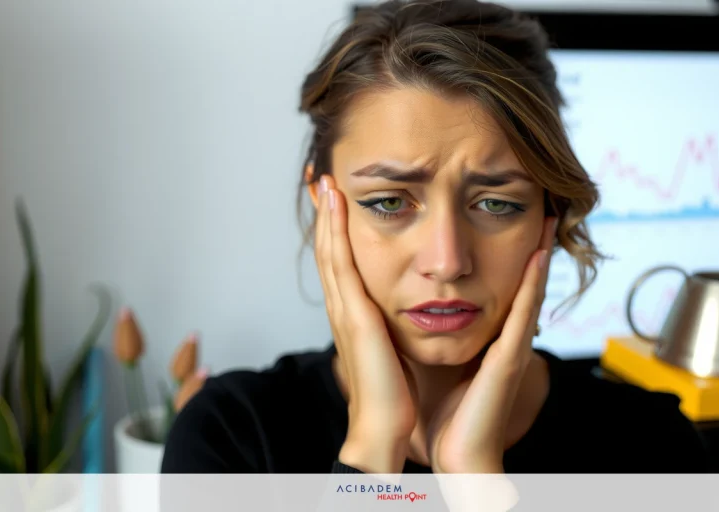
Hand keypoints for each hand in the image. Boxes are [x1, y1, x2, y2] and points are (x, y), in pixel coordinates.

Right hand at [314, 175, 417, 472]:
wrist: (382, 426)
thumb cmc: (392, 395)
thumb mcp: (390, 351)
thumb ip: (388, 329)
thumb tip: (398, 316)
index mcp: (353, 316)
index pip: (340, 264)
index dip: (335, 231)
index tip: (335, 200)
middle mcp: (342, 308)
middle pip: (328, 251)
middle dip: (324, 214)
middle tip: (321, 178)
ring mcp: (343, 310)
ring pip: (330, 250)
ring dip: (326, 214)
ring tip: (324, 181)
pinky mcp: (352, 315)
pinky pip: (340, 262)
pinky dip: (335, 230)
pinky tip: (336, 204)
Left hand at [427, 216, 557, 472]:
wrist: (459, 458)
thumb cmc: (448, 418)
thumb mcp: (443, 366)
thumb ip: (441, 340)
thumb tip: (421, 315)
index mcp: (489, 341)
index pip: (502, 290)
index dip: (512, 258)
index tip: (509, 221)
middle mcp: (505, 341)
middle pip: (523, 285)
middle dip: (533, 247)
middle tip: (540, 207)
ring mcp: (511, 350)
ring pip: (530, 293)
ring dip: (539, 255)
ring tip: (546, 219)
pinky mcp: (508, 362)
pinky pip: (522, 316)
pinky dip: (532, 287)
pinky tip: (536, 258)